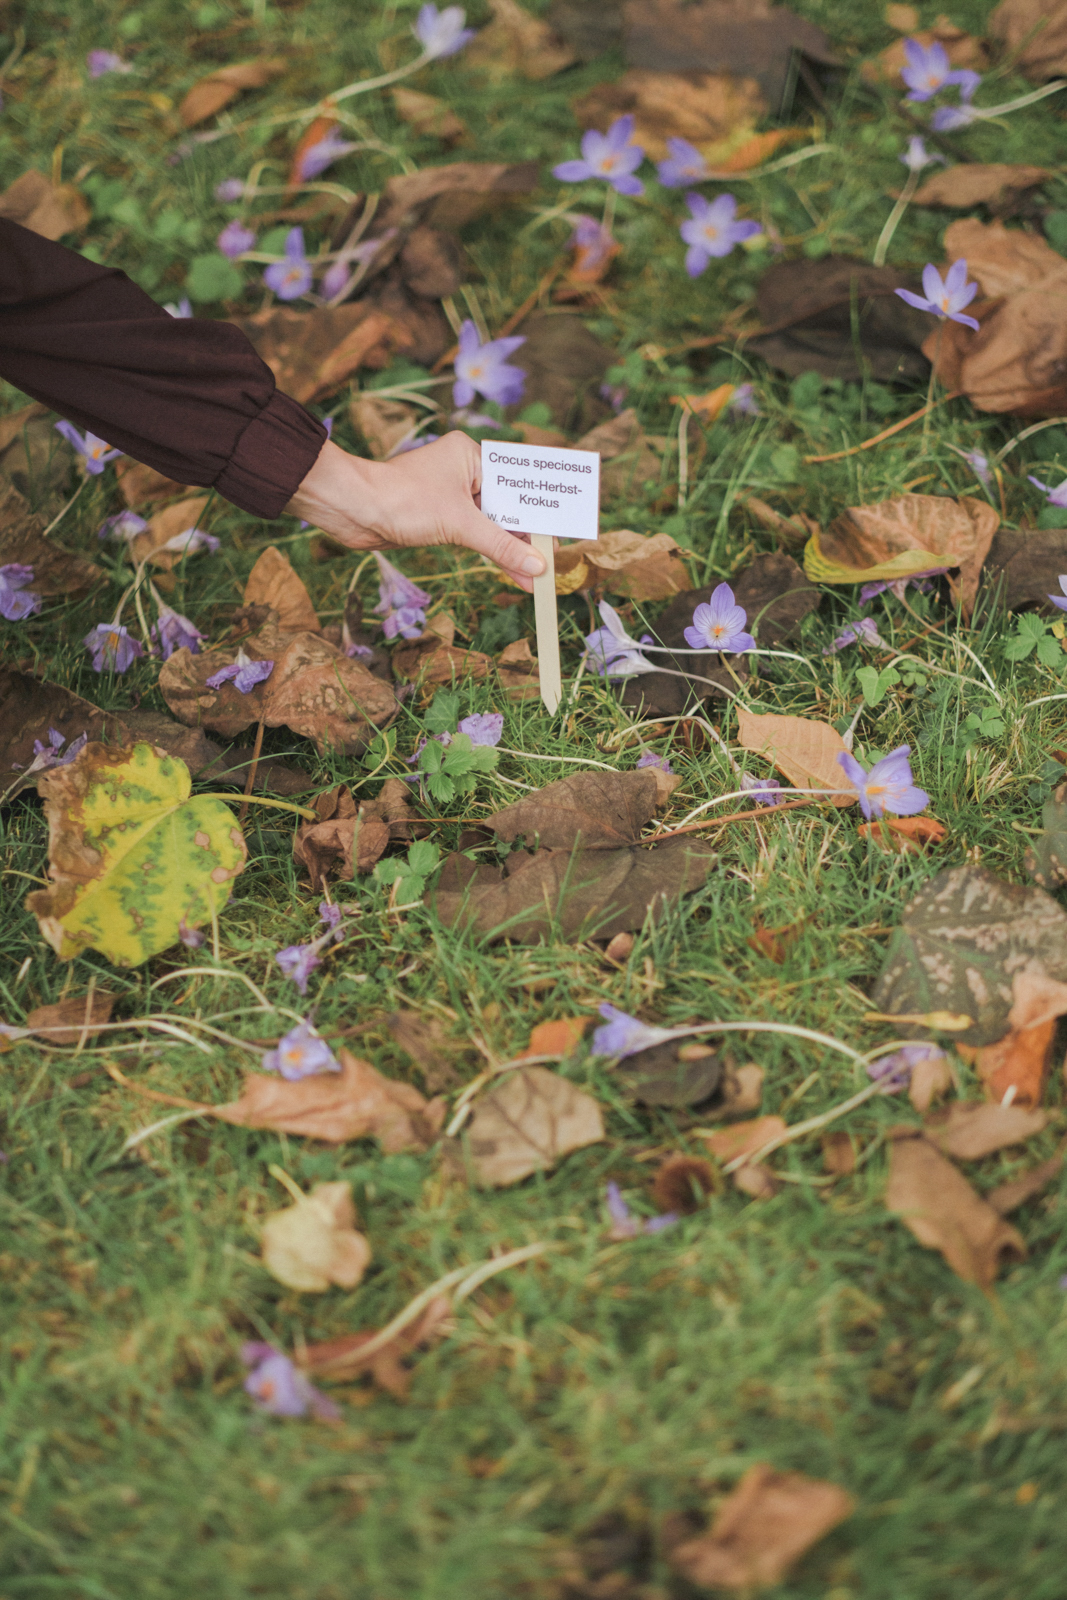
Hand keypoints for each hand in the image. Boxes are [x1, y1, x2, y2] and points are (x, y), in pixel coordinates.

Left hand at [284, 433, 545, 589]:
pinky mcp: (439, 516)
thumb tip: (536, 566)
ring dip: (510, 549)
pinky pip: (474, 534)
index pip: (519, 483)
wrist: (352, 509)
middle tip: (550, 561)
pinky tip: (511, 572)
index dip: (541, 511)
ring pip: (492, 523)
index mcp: (472, 456)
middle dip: (528, 536)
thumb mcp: (460, 524)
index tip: (559, 534)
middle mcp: (464, 471)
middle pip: (508, 505)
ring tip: (534, 576)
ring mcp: (451, 494)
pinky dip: (491, 552)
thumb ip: (501, 545)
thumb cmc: (402, 501)